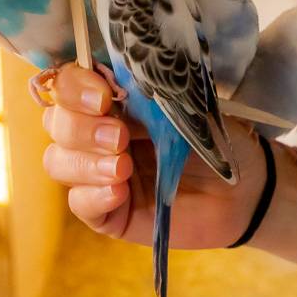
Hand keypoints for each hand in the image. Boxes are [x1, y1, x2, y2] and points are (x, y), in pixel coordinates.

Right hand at [40, 63, 267, 248]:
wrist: (241, 189)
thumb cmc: (212, 141)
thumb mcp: (179, 111)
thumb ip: (142, 102)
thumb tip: (109, 91)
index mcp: (111, 100)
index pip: (68, 85)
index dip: (75, 88)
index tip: (104, 96)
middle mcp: (95, 133)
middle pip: (55, 123)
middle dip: (79, 127)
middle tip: (121, 137)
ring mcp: (98, 173)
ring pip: (58, 162)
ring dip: (85, 163)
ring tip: (123, 167)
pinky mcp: (108, 211)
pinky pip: (79, 203)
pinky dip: (93, 195)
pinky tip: (119, 192)